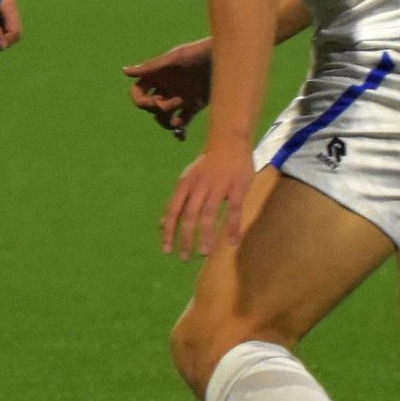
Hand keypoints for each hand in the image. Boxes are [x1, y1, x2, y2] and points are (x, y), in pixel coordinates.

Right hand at [123, 39, 211, 140]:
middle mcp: (166, 88)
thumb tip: (124, 71)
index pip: (138, 92)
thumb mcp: (173, 59)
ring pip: (164, 118)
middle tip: (171, 104)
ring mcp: (179, 98)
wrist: (222, 57)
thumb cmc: (196, 53)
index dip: (139, 101)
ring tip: (179, 121)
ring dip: (167, 122)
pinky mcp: (194, 106)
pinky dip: (179, 132)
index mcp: (157, 77)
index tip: (149, 103)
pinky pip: (182, 123)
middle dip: (157, 110)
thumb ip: (150, 67)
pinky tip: (181, 136)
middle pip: (150, 108)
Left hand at [161, 134, 254, 259]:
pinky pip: (234, 211)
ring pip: (209, 215)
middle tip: (185, 258)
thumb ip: (176, 202)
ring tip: (203, 254)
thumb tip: (161, 224)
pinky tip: (231, 242)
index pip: (173, 211)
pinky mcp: (237, 188)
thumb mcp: (187, 180)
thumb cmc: (207, 165)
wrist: (229, 142)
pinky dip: (232, 228)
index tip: (167, 250)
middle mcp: (199, 186)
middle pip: (189, 216)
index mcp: (185, 184)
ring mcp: (219, 186)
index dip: (169, 231)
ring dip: (205, 236)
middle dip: (186, 238)